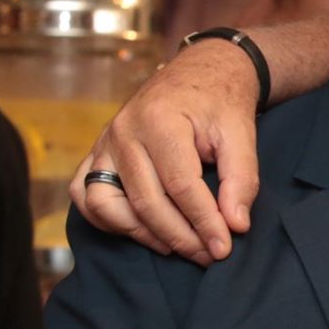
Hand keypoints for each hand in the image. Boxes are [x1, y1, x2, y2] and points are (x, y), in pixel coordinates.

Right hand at [71, 39, 261, 264]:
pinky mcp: (96, 154)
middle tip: (209, 254)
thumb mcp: (241, 133)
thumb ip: (241, 178)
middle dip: (180, 236)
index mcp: (160, 120)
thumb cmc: (220, 104)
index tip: (224, 247)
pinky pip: (86, 196)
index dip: (203, 221)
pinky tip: (145, 230)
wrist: (199, 74)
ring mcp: (104, 143)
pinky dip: (110, 220)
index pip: (180, 185)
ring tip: (180, 246)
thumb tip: (235, 225)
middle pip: (145, 201)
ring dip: (142, 233)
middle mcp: (123, 132)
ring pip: (106, 204)